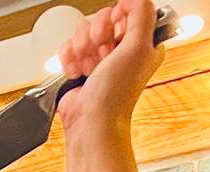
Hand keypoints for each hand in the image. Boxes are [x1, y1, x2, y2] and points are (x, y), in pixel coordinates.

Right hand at [57, 0, 162, 134]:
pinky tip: (78, 74)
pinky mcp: (79, 66)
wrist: (91, 122)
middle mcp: (120, 50)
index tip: (115, 36)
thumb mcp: (139, 47)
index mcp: (141, 45)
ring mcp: (98, 58)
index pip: (124, 10)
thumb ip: (142, 14)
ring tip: (90, 70)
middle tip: (102, 56)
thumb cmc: (115, 95)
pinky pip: (67, 46)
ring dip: (82, 50)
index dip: (115, 19)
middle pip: (101, 17)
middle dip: (96, 35)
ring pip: (82, 30)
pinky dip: (69, 60)